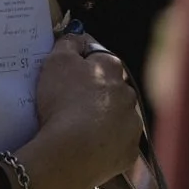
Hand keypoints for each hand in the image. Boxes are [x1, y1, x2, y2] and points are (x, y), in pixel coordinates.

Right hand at [18, 31, 142, 188]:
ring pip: (117, 116)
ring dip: (102, 118)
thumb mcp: (56, 62)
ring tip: (76, 127)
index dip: (83, 61)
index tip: (67, 68)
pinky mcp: (128, 152)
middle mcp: (128, 94)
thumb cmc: (63, 101)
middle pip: (111, 88)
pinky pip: (116, 144)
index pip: (100, 56)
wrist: (72, 151)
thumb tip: (77, 36)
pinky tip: (85, 147)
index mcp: (111, 69)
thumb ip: (67, 44)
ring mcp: (131, 125)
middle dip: (96, 91)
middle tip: (69, 101)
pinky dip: (104, 144)